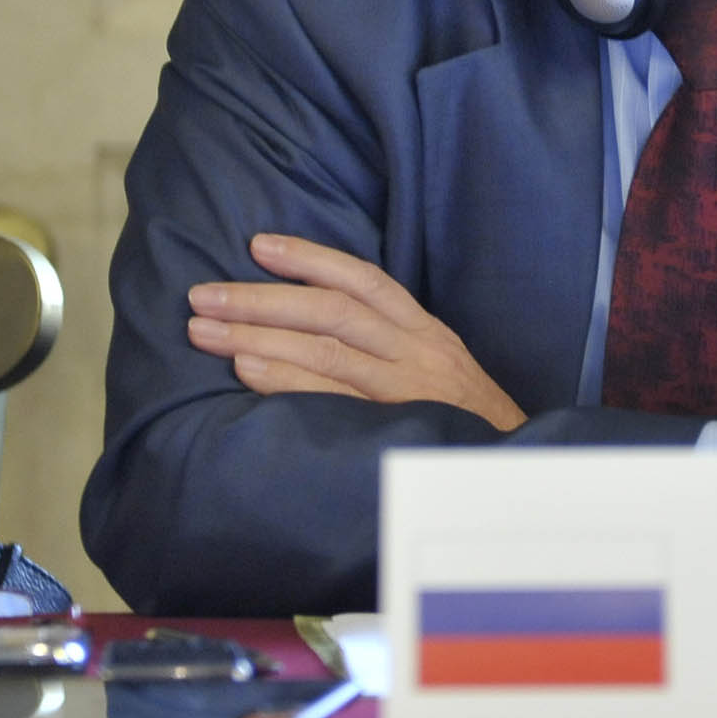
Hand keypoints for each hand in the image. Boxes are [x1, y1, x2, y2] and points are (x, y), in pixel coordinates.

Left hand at [186, 234, 525, 432]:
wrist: (514, 471)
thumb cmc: (461, 420)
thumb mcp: (435, 367)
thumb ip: (387, 344)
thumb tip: (311, 324)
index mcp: (423, 331)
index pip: (363, 280)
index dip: (310, 259)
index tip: (259, 246)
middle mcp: (416, 352)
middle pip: (331, 312)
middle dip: (261, 300)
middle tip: (203, 296)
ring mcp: (406, 391)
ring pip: (326, 351)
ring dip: (258, 338)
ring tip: (205, 332)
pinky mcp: (393, 428)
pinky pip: (331, 400)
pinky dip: (285, 382)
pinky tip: (245, 372)